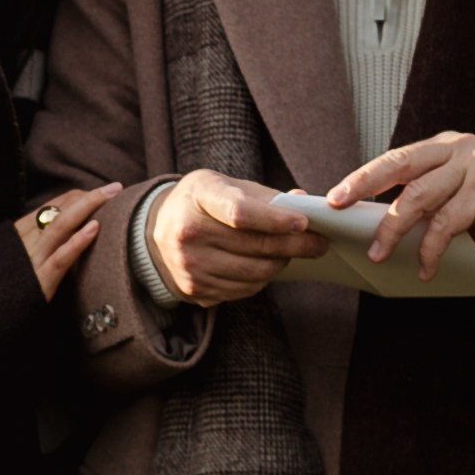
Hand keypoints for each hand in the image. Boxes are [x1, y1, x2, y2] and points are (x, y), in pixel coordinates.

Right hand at [16, 183, 119, 301]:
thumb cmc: (5, 293)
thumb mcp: (14, 264)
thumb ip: (34, 249)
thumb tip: (64, 238)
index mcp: (17, 236)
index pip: (50, 207)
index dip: (77, 198)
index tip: (100, 193)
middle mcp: (23, 242)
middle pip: (57, 211)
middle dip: (88, 196)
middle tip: (115, 187)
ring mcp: (31, 261)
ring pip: (60, 226)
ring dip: (88, 206)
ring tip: (112, 195)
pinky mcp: (38, 283)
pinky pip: (60, 259)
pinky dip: (77, 242)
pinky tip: (94, 228)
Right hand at [147, 169, 327, 307]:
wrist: (155, 231)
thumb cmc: (200, 203)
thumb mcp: (224, 185)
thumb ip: (263, 195)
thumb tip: (303, 202)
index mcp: (197, 197)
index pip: (240, 212)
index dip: (275, 220)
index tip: (304, 223)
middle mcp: (187, 233)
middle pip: (254, 246)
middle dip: (295, 246)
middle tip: (319, 243)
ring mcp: (189, 265)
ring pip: (255, 273)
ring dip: (281, 264)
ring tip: (292, 253)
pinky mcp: (194, 289)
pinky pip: (244, 290)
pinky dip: (262, 279)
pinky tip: (266, 266)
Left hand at [327, 131, 474, 277]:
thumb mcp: (455, 198)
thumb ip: (424, 200)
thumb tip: (373, 225)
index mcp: (445, 147)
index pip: (396, 158)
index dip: (363, 177)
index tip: (336, 197)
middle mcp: (459, 149)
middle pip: (400, 165)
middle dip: (364, 185)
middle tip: (339, 207)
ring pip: (419, 197)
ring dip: (393, 230)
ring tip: (379, 255)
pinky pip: (447, 223)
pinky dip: (430, 249)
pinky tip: (425, 269)